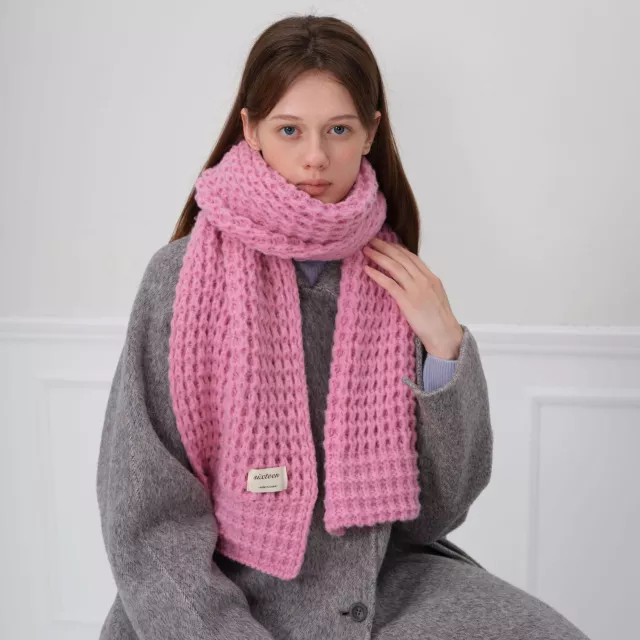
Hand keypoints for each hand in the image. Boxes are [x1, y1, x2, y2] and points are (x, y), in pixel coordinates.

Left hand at [362, 237, 463, 359]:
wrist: (444, 335)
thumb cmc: (439, 320)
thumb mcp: (435, 296)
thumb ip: (424, 285)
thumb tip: (410, 280)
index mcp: (431, 278)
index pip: (412, 257)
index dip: (397, 248)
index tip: (386, 243)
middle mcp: (424, 280)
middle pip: (401, 257)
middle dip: (385, 247)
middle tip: (372, 239)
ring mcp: (415, 289)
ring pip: (394, 267)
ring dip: (379, 256)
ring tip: (367, 250)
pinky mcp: (406, 301)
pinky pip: (389, 283)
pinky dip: (377, 275)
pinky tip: (367, 269)